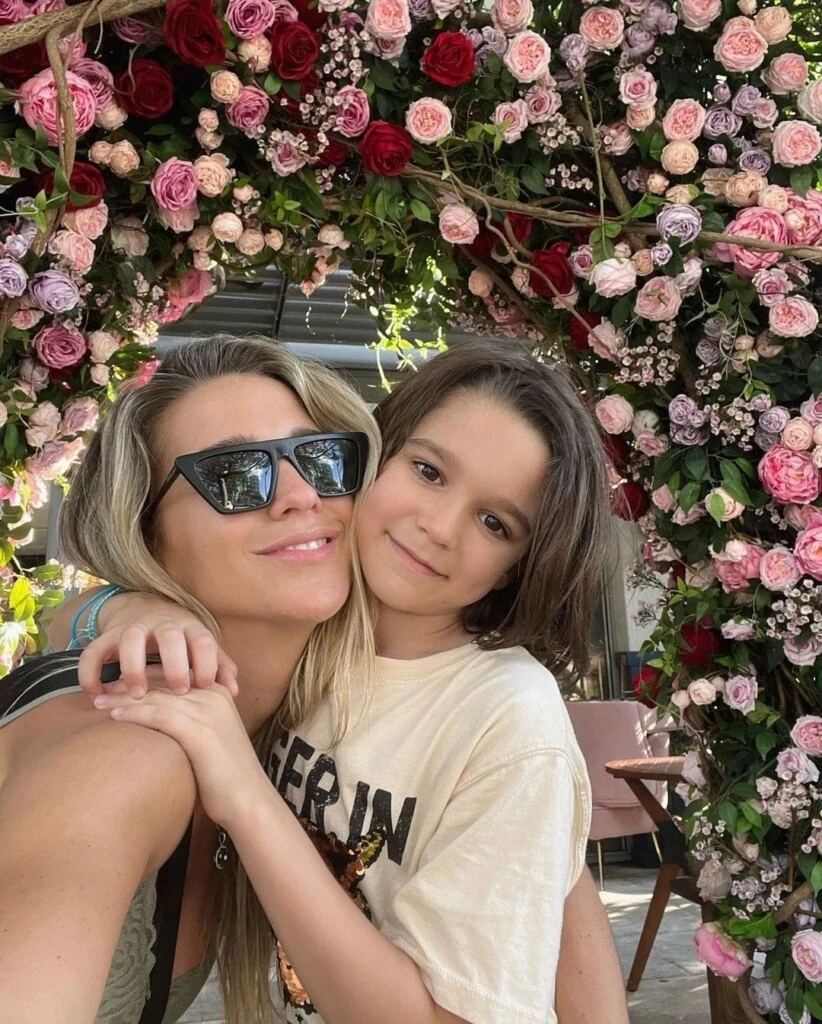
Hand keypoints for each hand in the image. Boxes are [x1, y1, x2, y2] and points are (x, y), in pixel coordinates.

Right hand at [77, 593, 237, 700]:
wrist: (144, 607)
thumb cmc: (181, 637)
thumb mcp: (201, 646)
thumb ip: (219, 666)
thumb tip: (234, 691)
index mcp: (189, 627)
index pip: (203, 640)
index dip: (207, 664)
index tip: (206, 687)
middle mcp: (162, 624)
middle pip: (169, 636)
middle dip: (175, 664)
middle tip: (179, 691)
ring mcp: (132, 627)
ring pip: (131, 639)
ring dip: (133, 667)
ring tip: (138, 694)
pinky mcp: (107, 636)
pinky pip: (93, 652)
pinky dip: (90, 673)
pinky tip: (96, 696)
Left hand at [93, 685, 265, 828]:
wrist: (249, 799)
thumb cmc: (226, 775)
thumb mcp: (211, 738)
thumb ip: (192, 721)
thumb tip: (159, 722)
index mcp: (218, 692)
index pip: (174, 674)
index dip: (143, 676)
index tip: (117, 684)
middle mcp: (213, 695)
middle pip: (163, 682)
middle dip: (129, 684)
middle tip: (101, 689)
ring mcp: (208, 712)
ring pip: (157, 696)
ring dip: (124, 698)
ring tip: (98, 702)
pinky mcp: (200, 732)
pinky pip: (160, 716)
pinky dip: (135, 714)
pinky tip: (115, 717)